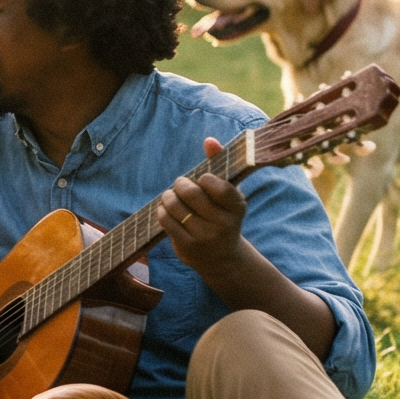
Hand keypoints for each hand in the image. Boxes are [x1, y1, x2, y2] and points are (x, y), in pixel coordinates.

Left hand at [157, 136, 250, 276]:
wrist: (223, 258)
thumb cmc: (223, 216)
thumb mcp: (228, 194)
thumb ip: (219, 165)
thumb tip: (209, 140)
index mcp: (237, 208)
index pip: (219, 187)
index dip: (205, 179)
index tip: (202, 179)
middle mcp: (223, 224)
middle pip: (191, 193)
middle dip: (181, 183)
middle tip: (181, 184)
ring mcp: (204, 237)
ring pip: (174, 206)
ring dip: (168, 196)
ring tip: (172, 196)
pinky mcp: (187, 246)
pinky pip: (165, 220)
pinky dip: (162, 210)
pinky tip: (167, 210)